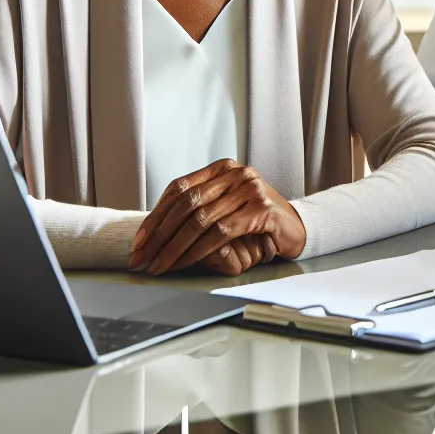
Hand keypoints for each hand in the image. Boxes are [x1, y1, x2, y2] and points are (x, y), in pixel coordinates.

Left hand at [129, 159, 306, 274]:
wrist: (295, 229)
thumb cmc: (255, 221)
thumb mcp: (224, 209)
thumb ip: (197, 209)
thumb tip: (154, 231)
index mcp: (222, 168)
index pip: (178, 188)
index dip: (155, 215)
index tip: (139, 241)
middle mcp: (236, 173)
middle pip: (186, 204)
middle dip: (159, 234)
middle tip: (143, 257)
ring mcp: (250, 189)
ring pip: (200, 220)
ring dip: (175, 247)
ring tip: (160, 265)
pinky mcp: (261, 210)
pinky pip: (221, 232)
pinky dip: (199, 250)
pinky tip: (186, 263)